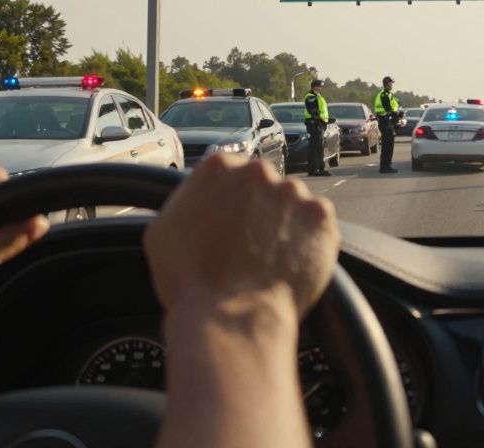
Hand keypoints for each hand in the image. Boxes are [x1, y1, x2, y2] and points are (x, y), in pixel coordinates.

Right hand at [144, 153, 338, 321]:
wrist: (231, 316)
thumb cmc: (190, 281)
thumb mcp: (162, 231)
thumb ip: (184, 201)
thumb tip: (197, 199)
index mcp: (217, 167)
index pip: (230, 173)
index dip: (230, 202)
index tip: (231, 223)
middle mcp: (257, 171)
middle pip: (262, 185)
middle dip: (258, 210)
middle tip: (249, 245)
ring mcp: (293, 193)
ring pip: (291, 203)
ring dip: (284, 223)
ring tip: (270, 259)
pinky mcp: (320, 218)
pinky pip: (317, 223)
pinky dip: (309, 240)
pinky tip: (290, 262)